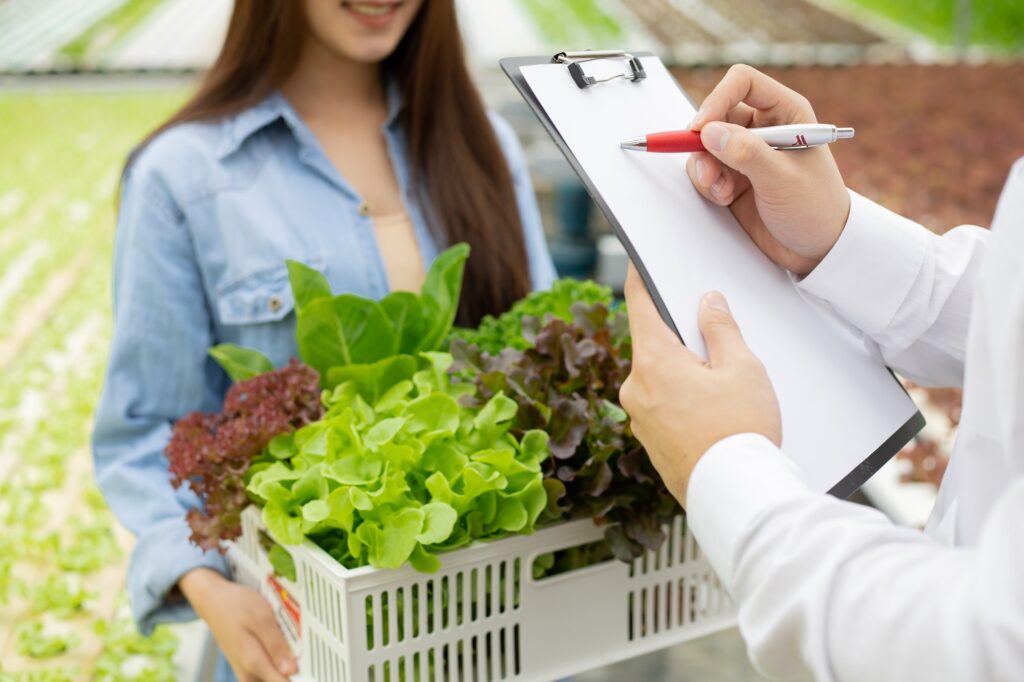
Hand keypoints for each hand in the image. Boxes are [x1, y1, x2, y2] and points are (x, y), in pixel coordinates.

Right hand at [179, 568, 296, 681]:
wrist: (214, 601)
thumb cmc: (236, 606)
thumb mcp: (261, 618)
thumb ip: (276, 645)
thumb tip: (291, 671)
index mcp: (253, 662)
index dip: (299, 676)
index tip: (307, 665)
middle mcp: (248, 672)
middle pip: (277, 680)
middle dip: (292, 669)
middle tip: (297, 648)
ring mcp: (246, 671)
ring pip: (271, 676)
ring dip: (284, 664)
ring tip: (288, 643)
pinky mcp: (247, 667)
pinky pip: (266, 671)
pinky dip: (276, 661)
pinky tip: (279, 644)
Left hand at [620, 266, 780, 506]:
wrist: (735, 496)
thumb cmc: (740, 433)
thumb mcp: (742, 368)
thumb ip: (721, 328)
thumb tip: (707, 303)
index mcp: (652, 361)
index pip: (638, 304)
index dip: (640, 279)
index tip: (638, 263)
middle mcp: (635, 388)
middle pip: (653, 344)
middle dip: (681, 338)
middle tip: (714, 341)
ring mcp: (638, 417)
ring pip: (659, 378)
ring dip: (683, 373)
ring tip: (722, 386)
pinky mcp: (649, 441)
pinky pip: (662, 406)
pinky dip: (682, 400)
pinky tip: (712, 411)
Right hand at [686, 64, 849, 276]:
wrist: (818, 250)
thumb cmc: (816, 210)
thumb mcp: (782, 179)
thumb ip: (746, 153)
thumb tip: (709, 132)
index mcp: (786, 113)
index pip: (742, 83)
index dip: (717, 100)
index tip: (701, 128)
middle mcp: (764, 128)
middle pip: (717, 114)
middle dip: (704, 140)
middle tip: (706, 166)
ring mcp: (747, 154)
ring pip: (705, 144)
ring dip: (704, 166)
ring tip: (719, 189)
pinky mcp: (734, 178)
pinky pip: (706, 170)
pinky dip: (707, 183)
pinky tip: (724, 198)